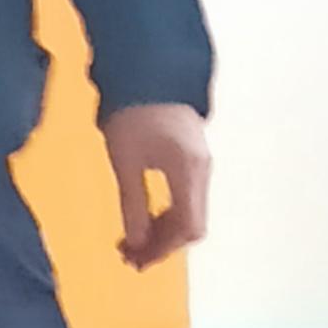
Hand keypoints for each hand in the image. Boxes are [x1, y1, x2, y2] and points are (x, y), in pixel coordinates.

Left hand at [102, 102, 211, 266]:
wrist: (149, 69)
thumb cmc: (133, 111)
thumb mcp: (125, 162)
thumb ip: (133, 204)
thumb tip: (135, 242)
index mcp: (188, 170)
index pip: (187, 227)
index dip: (162, 249)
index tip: (135, 258)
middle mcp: (202, 169)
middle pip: (192, 224)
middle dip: (162, 244)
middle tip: (129, 255)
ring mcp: (201, 163)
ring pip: (190, 212)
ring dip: (164, 230)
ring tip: (132, 239)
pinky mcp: (194, 157)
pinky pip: (187, 197)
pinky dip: (168, 213)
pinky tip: (145, 216)